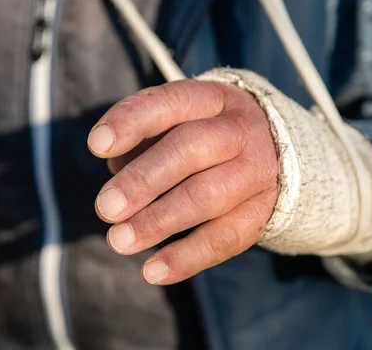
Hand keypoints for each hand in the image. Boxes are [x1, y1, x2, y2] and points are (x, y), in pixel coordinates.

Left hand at [87, 79, 278, 284]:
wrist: (274, 151)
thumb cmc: (205, 135)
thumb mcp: (179, 121)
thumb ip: (144, 140)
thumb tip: (117, 171)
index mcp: (211, 99)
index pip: (171, 102)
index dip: (133, 121)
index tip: (97, 145)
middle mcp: (238, 130)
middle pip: (190, 149)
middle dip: (143, 180)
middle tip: (105, 208)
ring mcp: (255, 172)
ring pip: (207, 196)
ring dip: (158, 222)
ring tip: (118, 241)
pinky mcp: (261, 212)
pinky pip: (226, 238)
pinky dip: (187, 258)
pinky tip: (152, 271)